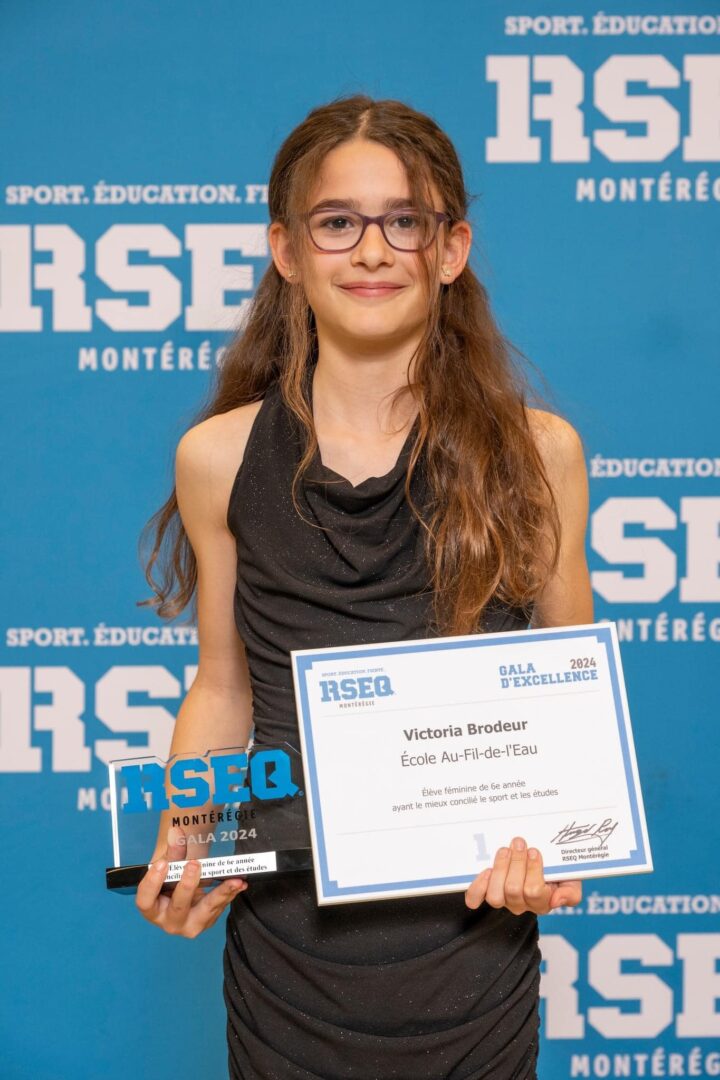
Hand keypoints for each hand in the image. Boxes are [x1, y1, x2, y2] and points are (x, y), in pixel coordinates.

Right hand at [135, 825, 247, 937]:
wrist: (184, 889)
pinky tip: (239, 883)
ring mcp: (190, 925)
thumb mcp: (169, 865)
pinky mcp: (207, 921)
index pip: (145, 900)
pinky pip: (219, 907)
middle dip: (188, 885)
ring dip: (220, 894)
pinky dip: (229, 893)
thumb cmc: (171, 878)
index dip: (152, 883)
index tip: (162, 863)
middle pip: (178, 907)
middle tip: (195, 864)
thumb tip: (176, 833)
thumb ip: (172, 851)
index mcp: (151, 909)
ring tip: (234, 880)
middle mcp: (169, 921)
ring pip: (205, 911)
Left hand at [464, 837, 581, 914]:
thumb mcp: (572, 879)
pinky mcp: (487, 892)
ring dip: (500, 868)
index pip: (534, 892)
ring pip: (496, 895)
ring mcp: (503, 899)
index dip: (533, 870)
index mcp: (542, 902)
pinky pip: (476, 897)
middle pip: (513, 890)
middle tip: (519, 843)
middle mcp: (521, 904)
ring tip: (505, 850)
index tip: (534, 851)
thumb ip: (571, 893)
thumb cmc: (557, 871)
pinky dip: (478, 886)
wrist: (542, 861)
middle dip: (516, 863)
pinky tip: (485, 871)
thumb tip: (556, 900)